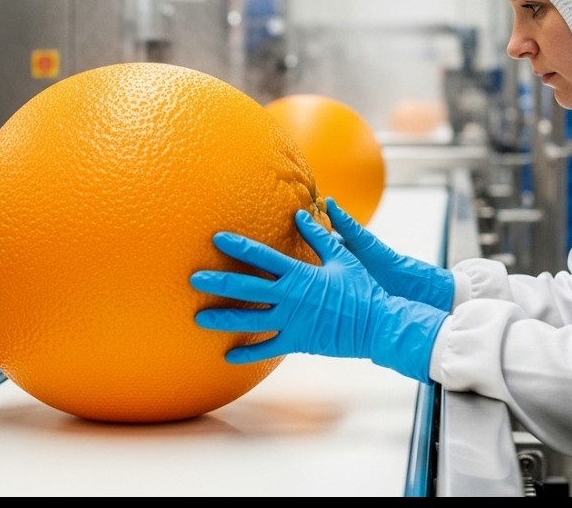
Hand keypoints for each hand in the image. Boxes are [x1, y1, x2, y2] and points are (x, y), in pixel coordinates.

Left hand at [191, 208, 446, 383]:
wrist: (377, 323)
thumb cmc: (362, 288)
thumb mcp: (342, 258)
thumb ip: (319, 237)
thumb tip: (301, 215)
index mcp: (300, 274)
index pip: (262, 257)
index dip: (239, 246)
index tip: (217, 238)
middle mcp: (291, 297)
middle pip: (247, 288)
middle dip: (219, 282)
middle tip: (194, 278)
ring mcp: (292, 321)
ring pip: (250, 321)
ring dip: (224, 319)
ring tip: (199, 319)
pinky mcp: (298, 341)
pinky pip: (267, 349)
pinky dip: (247, 354)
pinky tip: (227, 357)